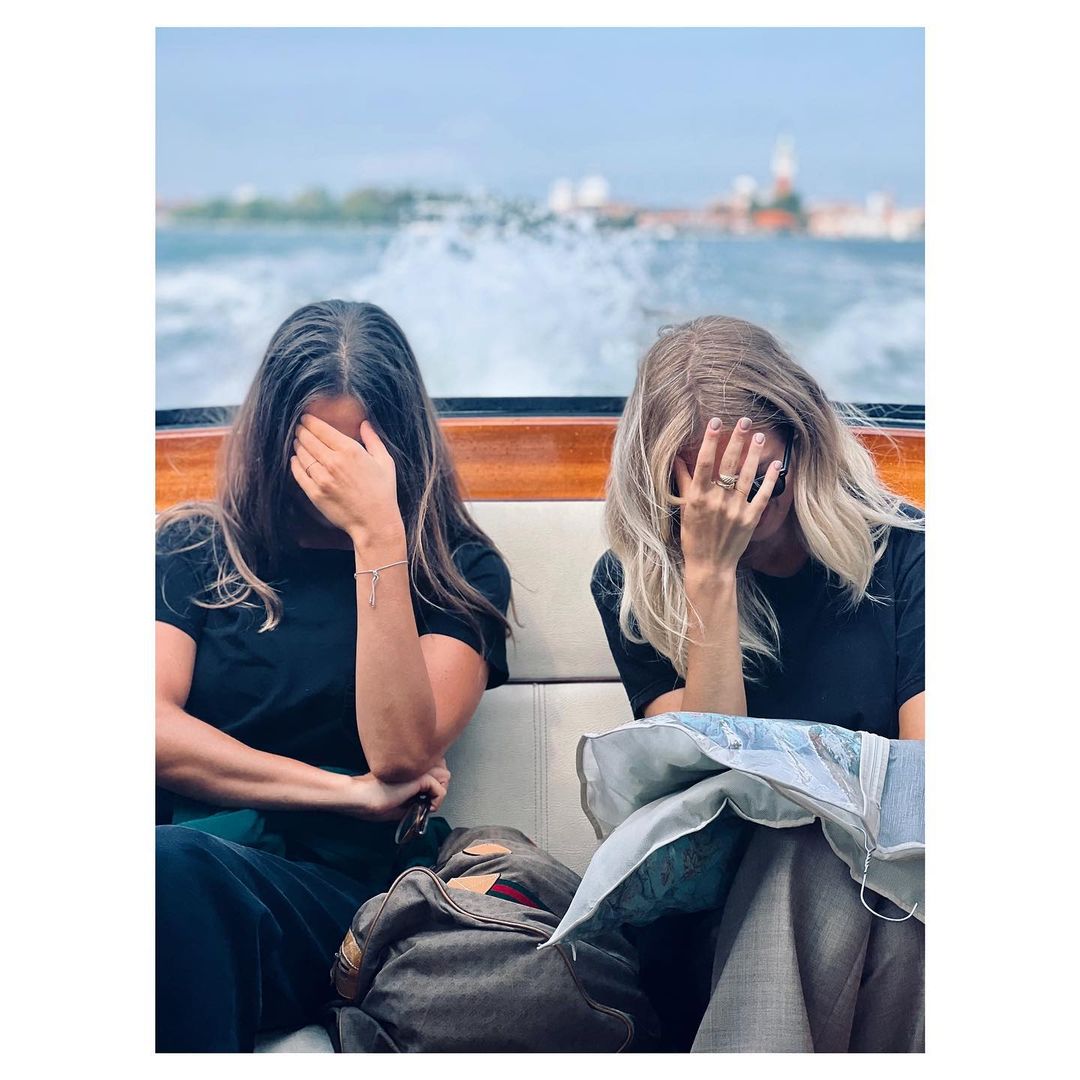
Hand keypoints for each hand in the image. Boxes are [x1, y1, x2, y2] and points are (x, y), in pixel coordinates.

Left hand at [291, 414, 403, 546]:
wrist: (375, 522)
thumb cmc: (383, 492)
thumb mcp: (385, 462)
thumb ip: (373, 440)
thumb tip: (364, 423)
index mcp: (350, 451)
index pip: (321, 429)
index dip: (310, 421)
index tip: (305, 418)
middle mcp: (333, 462)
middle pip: (308, 439)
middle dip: (301, 431)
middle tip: (298, 428)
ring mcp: (322, 478)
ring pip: (301, 454)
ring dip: (297, 445)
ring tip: (297, 442)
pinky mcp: (315, 493)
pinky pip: (298, 473)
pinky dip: (294, 463)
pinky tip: (295, 459)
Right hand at [341, 764, 450, 821]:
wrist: (360, 797)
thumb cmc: (373, 800)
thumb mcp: (399, 801)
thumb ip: (414, 798)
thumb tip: (431, 802)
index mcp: (408, 767)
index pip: (433, 767)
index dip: (435, 782)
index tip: (429, 799)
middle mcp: (414, 764)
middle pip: (441, 769)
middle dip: (440, 786)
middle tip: (430, 801)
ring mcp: (416, 769)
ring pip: (444, 776)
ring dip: (440, 792)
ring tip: (430, 804)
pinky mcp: (418, 778)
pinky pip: (440, 788)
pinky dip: (439, 800)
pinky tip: (429, 807)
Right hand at [673, 416, 782, 582]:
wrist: (709, 566)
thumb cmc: (693, 537)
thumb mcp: (684, 508)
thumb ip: (683, 482)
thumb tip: (678, 459)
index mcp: (698, 497)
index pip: (705, 462)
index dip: (710, 440)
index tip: (715, 422)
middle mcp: (717, 500)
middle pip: (729, 464)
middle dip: (737, 440)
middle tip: (745, 421)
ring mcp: (735, 509)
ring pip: (747, 475)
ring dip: (754, 454)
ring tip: (759, 436)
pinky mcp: (750, 519)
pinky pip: (762, 494)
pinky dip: (770, 478)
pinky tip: (775, 464)